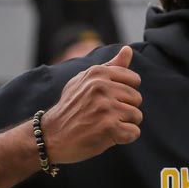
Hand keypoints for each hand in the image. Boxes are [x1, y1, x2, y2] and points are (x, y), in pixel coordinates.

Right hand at [41, 46, 142, 163]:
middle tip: (105, 116)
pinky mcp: (108, 127)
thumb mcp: (85, 81)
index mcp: (97, 73)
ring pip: (137, 116)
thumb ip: (110, 66)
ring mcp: (105, 107)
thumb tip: (128, 49)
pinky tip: (109, 136)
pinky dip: (125, 137)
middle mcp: (101, 87)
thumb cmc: (71, 107)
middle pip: (137, 98)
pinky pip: (134, 132)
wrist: (52, 136)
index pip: (134, 80)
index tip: (111, 100)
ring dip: (125, 124)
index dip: (125, 93)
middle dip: (126, 109)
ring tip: (106, 125)